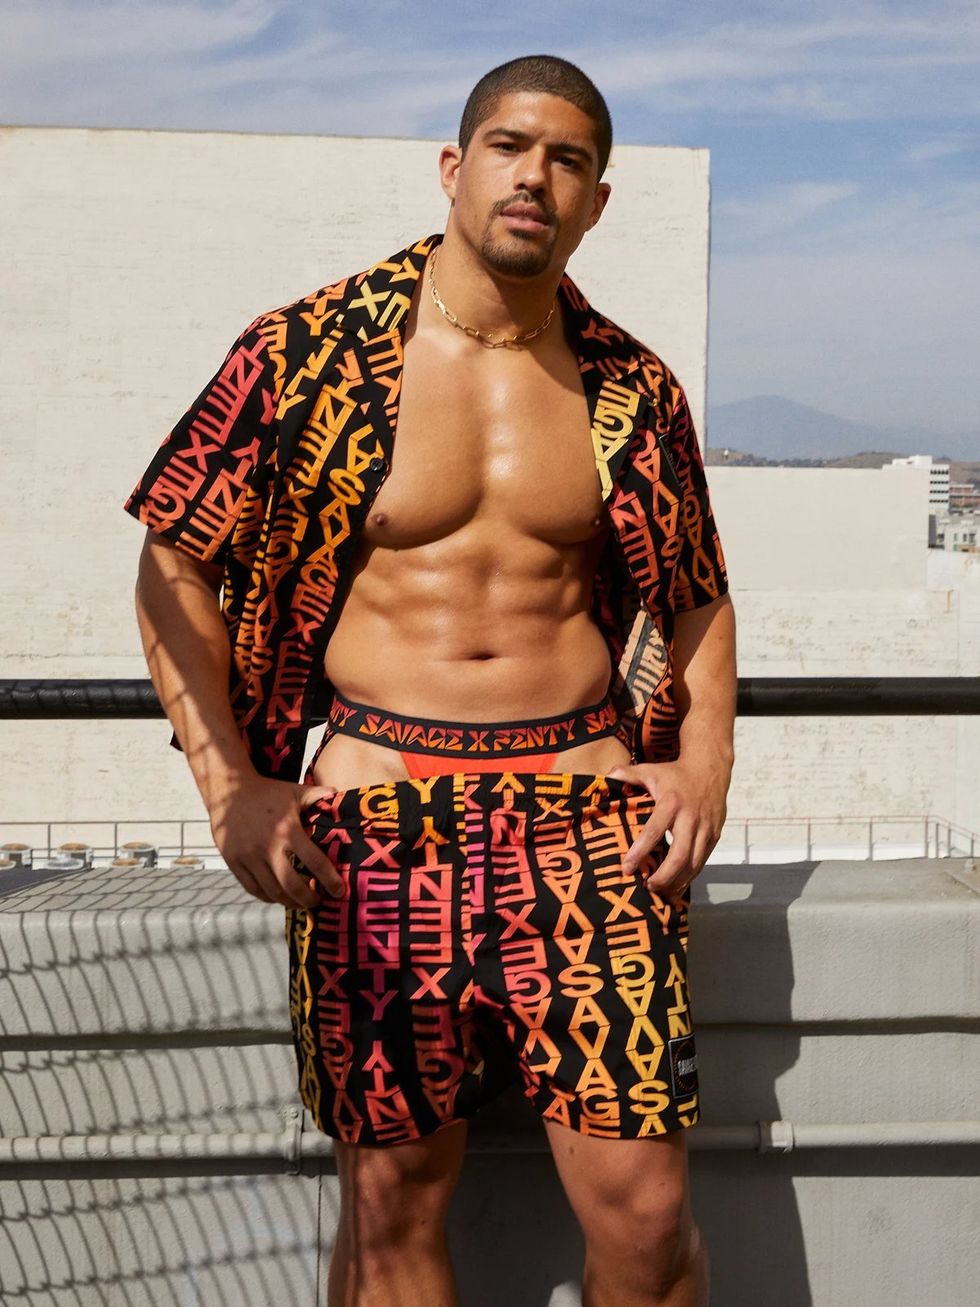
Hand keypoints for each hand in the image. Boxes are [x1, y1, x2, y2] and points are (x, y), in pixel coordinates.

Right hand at [205, 771, 343, 908]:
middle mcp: (267, 847)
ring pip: (272, 892)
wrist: (228, 791)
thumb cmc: (267, 793)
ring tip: (301, 904)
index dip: (330, 880)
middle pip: (292, 885)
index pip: (315, 862)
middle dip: (309, 900)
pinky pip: (253, 888)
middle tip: (319, 903)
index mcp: (287, 830)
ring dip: (290, 903)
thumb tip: (342, 797)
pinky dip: (268, 898)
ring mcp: (248, 857)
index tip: (339, 891)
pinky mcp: (234, 863)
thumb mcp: (295, 792)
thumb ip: (319, 796)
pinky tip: (279, 897)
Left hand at [607, 760, 727, 901]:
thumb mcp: (650, 770)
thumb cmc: (675, 773)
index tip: (626, 868)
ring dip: (678, 882)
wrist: (709, 768)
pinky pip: (702, 862)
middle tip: (647, 886)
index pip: (654, 831)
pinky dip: (690, 877)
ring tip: (660, 892)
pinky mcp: (714, 836)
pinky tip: (676, 887)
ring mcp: (705, 829)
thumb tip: (605, 778)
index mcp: (671, 802)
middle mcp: (691, 818)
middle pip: (679, 855)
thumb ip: (627, 774)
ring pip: (694, 864)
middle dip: (663, 876)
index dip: (640, 852)